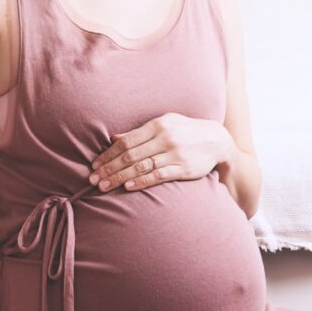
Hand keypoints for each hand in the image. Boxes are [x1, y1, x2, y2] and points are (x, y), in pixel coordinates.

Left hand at [89, 112, 234, 192]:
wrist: (217, 140)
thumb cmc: (186, 131)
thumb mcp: (165, 123)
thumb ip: (140, 132)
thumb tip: (114, 138)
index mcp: (157, 125)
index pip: (126, 141)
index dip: (108, 154)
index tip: (94, 164)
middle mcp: (165, 138)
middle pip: (130, 155)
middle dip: (109, 168)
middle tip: (94, 179)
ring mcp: (174, 154)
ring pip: (141, 167)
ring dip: (120, 177)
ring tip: (104, 186)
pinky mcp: (183, 169)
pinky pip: (158, 176)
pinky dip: (142, 182)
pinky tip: (128, 187)